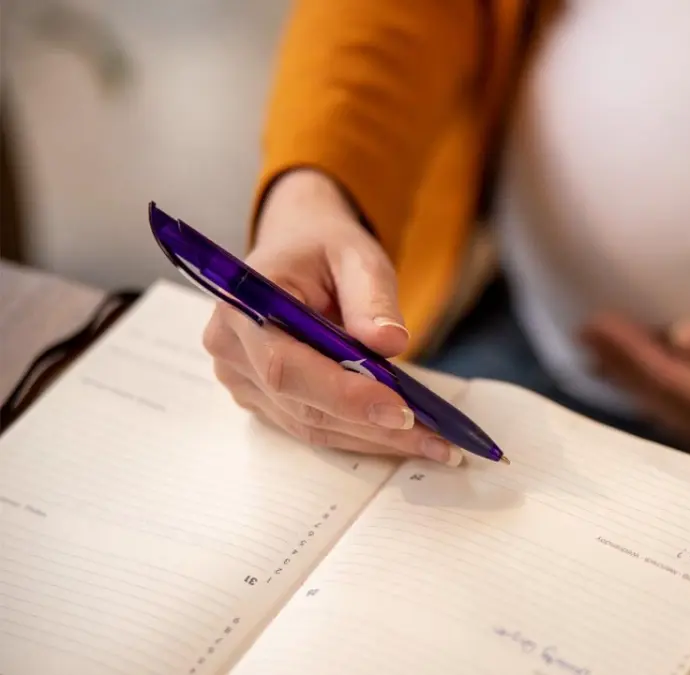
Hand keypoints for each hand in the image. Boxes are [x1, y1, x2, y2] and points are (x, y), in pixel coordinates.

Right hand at [202, 169, 460, 464]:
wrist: (298, 249)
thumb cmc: (323, 248)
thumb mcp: (356, 255)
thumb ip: (372, 297)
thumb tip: (390, 343)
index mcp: (242, 306)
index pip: (286, 366)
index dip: (344, 395)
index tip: (401, 411)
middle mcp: (232, 350)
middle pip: (302, 405)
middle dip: (372, 425)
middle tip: (434, 438)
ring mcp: (242, 380)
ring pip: (311, 424)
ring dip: (373, 438)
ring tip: (433, 443)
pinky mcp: (263, 399)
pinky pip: (313, 425)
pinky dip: (361, 433)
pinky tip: (406, 436)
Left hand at [580, 316, 689, 461]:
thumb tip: (682, 336)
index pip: (670, 377)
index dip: (629, 351)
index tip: (597, 321)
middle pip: (659, 399)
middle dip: (618, 366)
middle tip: (583, 331)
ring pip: (667, 413)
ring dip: (631, 383)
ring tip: (597, 353)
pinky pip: (684, 419)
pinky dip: (656, 397)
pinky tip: (642, 383)